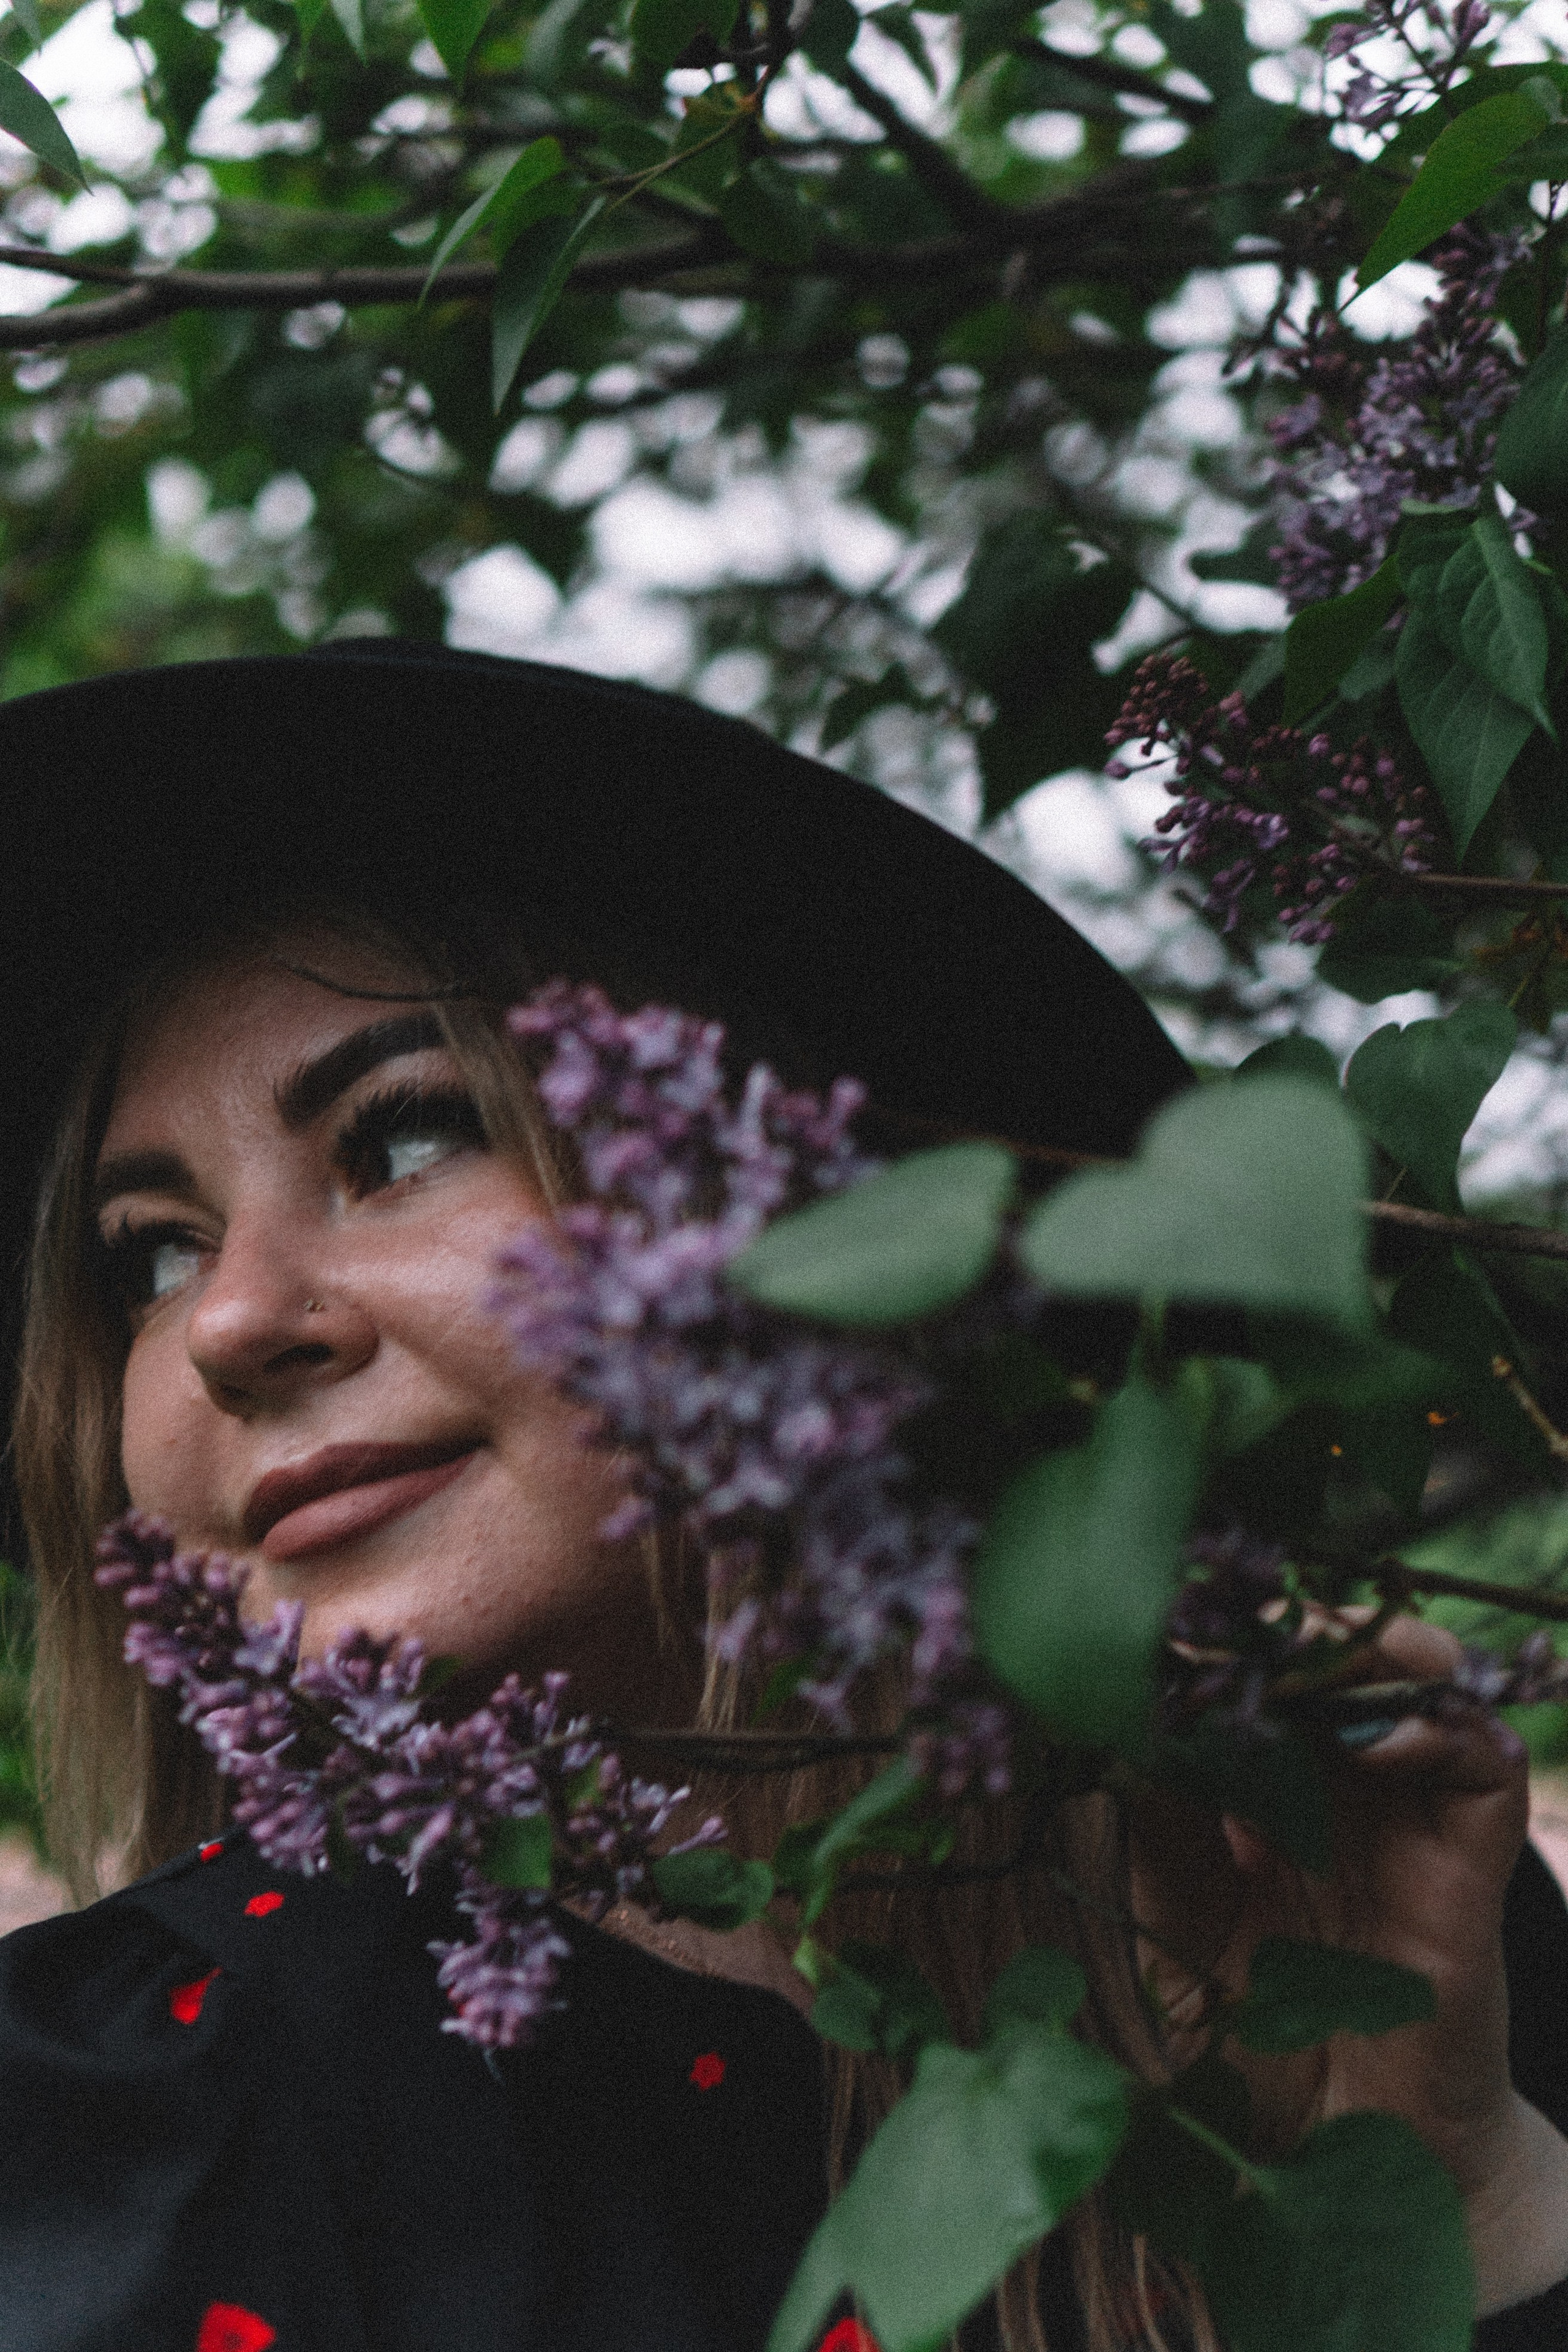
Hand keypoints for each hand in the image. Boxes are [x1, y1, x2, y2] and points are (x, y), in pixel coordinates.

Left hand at [1129, 1613, 1567, 2314]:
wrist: (1342, 2155)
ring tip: (1310, 1650)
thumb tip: (1106, 1713)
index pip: (1261, 1668)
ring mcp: (1413, 1817)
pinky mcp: (1470, 1866)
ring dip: (1370, 1649)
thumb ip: (1153, 1821)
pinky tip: (1371, 1739)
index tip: (1165, 1611)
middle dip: (1291, 1620)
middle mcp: (1349, 1782)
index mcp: (1272, 1780)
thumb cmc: (1253, 2036)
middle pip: (1342, 1653)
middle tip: (1233, 1616)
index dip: (1222, 1632)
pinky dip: (1438, 1732)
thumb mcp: (1174, 1914)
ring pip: (1425, 1682)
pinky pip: (1481, 1768)